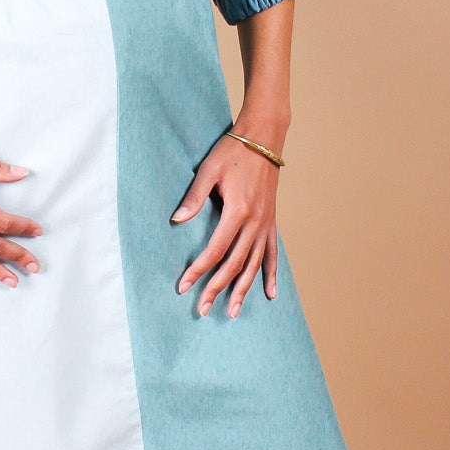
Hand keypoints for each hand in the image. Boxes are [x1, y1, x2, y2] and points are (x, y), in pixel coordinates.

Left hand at [170, 132, 279, 317]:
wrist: (264, 138)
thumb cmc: (233, 151)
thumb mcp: (208, 170)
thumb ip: (194, 197)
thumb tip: (176, 220)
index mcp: (238, 211)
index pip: (215, 250)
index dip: (198, 270)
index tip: (184, 286)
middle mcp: (255, 222)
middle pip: (235, 264)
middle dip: (217, 288)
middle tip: (202, 308)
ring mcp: (266, 224)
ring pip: (254, 265)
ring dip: (243, 290)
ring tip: (232, 311)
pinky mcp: (271, 222)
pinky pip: (272, 253)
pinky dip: (271, 274)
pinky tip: (269, 293)